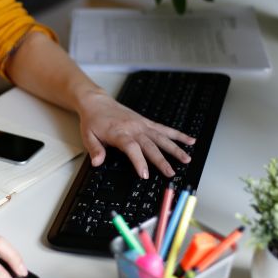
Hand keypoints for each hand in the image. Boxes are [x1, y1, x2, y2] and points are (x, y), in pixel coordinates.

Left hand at [76, 88, 194, 178]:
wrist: (97, 102)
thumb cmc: (93, 120)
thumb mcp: (88, 136)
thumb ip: (94, 150)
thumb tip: (97, 162)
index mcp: (119, 133)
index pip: (132, 148)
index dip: (139, 161)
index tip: (145, 174)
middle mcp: (133, 128)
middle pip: (150, 145)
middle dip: (161, 160)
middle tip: (170, 173)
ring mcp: (142, 125)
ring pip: (161, 138)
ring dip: (175, 148)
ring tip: (186, 159)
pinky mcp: (146, 122)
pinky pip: (164, 129)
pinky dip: (177, 135)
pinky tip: (189, 140)